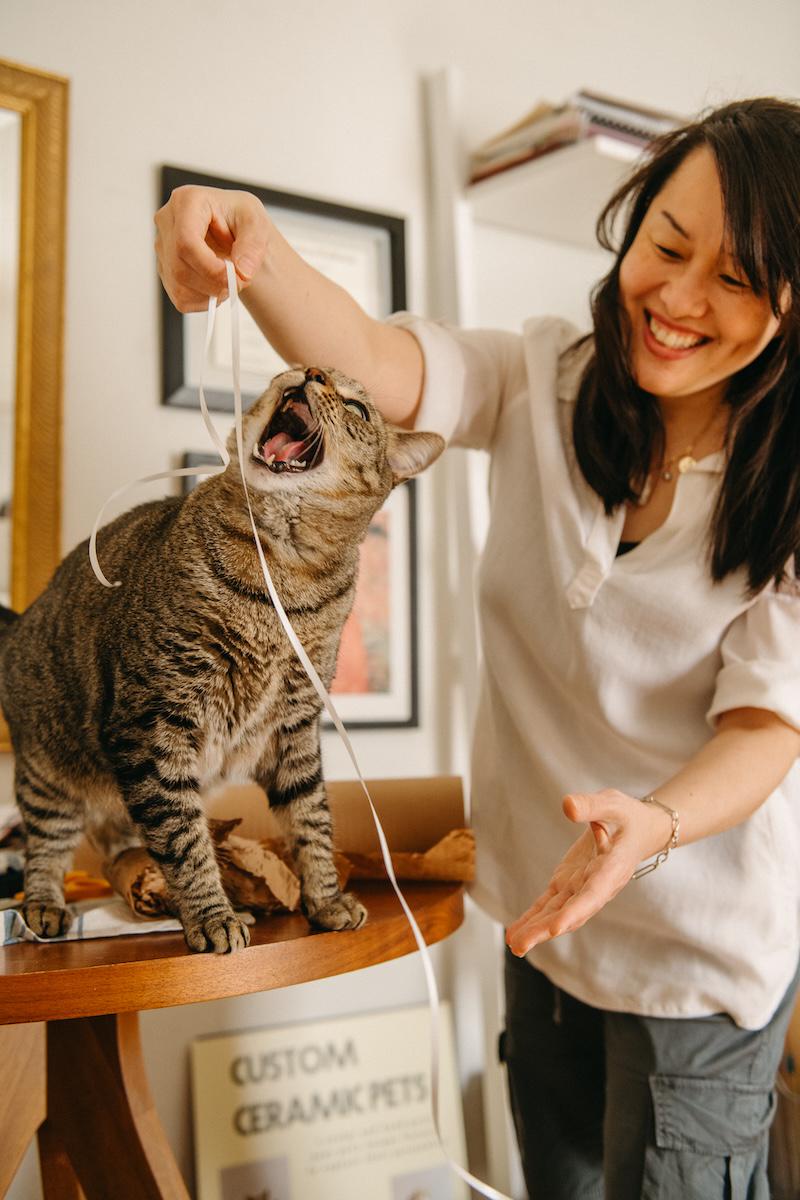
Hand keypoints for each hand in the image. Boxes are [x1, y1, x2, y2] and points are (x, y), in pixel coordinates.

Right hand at [154, 186, 269, 311]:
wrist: (235, 231)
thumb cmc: (241, 220)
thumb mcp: (257, 222)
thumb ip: (253, 245)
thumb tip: (241, 271)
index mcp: (187, 201)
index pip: (186, 241)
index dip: (209, 267)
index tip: (234, 277)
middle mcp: (167, 222)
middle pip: (180, 267)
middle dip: (214, 284)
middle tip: (238, 282)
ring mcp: (162, 247)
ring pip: (179, 286)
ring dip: (211, 294)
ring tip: (230, 283)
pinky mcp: (165, 269)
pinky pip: (180, 297)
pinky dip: (204, 301)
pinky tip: (216, 287)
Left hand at [505, 788, 670, 956]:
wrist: (638, 831)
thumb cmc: (627, 817)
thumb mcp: (613, 804)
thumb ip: (591, 806)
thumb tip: (567, 806)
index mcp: (612, 869)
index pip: (592, 894)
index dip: (575, 912)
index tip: (556, 928)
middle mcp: (597, 886)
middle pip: (570, 912)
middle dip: (545, 929)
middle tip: (520, 946)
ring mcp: (581, 887)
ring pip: (557, 912)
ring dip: (535, 929)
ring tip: (513, 945)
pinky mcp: (568, 884)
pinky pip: (549, 904)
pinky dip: (533, 917)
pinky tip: (515, 933)